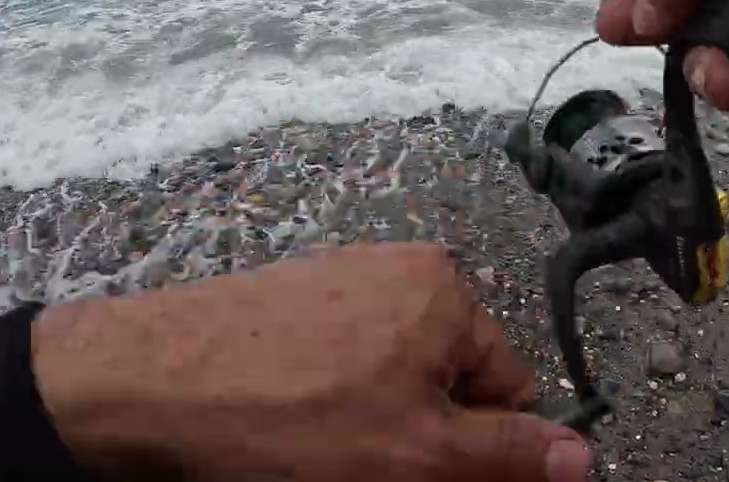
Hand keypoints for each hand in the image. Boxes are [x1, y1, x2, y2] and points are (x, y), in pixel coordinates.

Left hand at [31, 243, 591, 481]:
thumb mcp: (417, 455)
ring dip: (377, 421)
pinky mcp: (289, 295)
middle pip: (447, 377)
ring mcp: (339, 277)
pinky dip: (330, 400)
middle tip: (373, 469)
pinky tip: (292, 429)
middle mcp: (400, 269)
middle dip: (424, 434)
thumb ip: (508, 455)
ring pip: (390, 374)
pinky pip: (340, 358)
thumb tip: (583, 455)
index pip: (507, 387)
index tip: (434, 480)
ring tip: (323, 453)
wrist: (145, 385)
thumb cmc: (290, 419)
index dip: (480, 449)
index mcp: (446, 292)